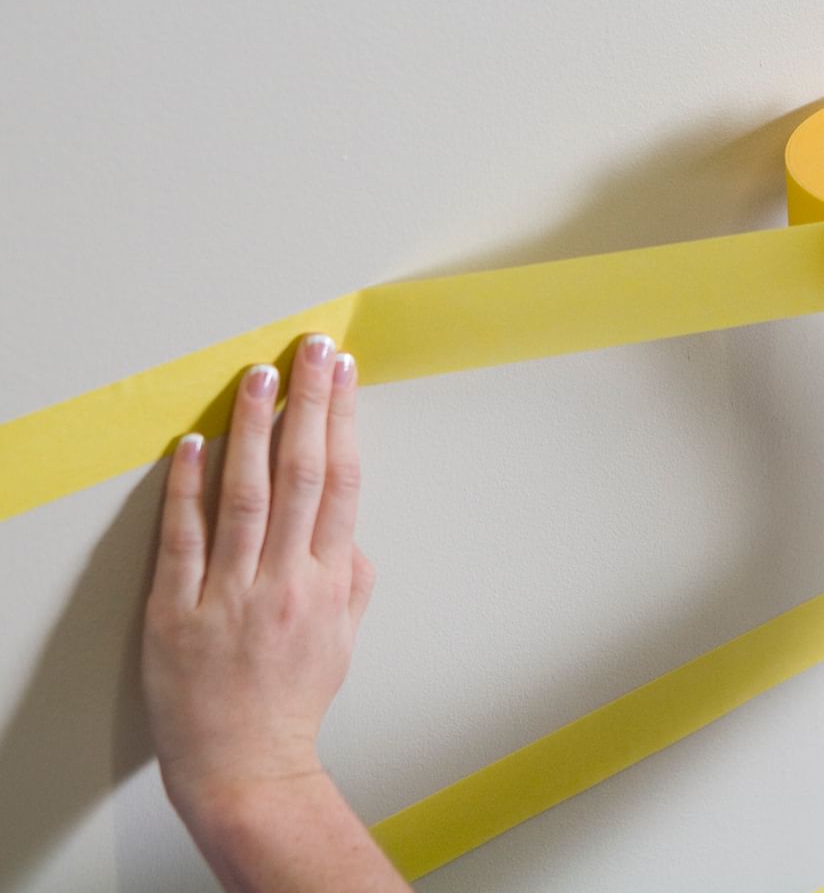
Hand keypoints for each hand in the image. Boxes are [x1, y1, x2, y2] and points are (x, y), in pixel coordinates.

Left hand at [143, 334, 374, 816]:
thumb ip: (352, 581)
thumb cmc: (293, 702)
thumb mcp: (343, 641)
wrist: (245, 764)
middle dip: (310, 405)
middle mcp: (285, 580)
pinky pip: (186, 539)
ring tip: (259, 378)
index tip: (344, 375)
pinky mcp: (178, 611)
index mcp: (329, 583)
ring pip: (247, 496)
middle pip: (301, 475)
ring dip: (254, 430)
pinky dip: (190, 489)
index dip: (344, 421)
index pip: (341, 483)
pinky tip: (195, 446)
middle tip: (312, 351)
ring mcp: (231, 594)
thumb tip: (353, 534)